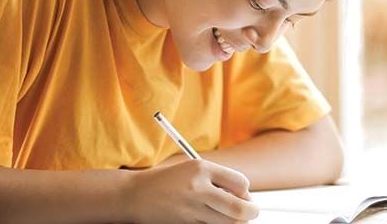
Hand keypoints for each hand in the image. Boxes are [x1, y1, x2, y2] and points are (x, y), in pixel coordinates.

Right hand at [125, 159, 258, 222]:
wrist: (134, 195)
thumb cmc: (167, 181)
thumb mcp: (191, 170)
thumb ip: (217, 180)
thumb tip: (245, 197)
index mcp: (201, 168)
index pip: (241, 182)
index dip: (246, 192)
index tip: (243, 195)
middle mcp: (197, 188)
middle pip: (240, 208)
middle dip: (251, 212)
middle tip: (251, 212)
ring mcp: (191, 209)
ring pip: (228, 223)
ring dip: (234, 221)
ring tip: (228, 215)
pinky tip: (210, 219)